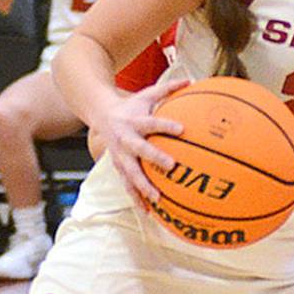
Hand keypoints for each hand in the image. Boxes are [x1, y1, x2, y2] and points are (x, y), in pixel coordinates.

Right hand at [98, 79, 192, 203]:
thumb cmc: (131, 106)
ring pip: (130, 173)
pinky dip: (137, 199)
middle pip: (139, 150)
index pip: (152, 122)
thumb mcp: (146, 94)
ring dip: (143, 187)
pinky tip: (149, 212)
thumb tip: (192, 81)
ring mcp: (120, 156)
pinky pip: (127, 186)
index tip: (182, 129)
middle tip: (171, 166)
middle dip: (154, 158)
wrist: (101, 115)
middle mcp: (125, 139)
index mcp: (134, 121)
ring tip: (157, 199)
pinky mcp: (118, 168)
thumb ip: (168, 89)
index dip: (165, 125)